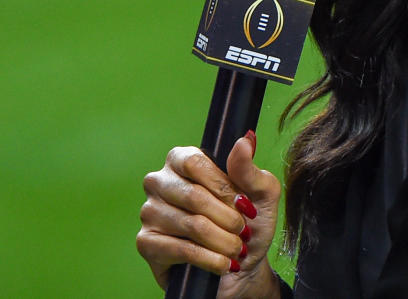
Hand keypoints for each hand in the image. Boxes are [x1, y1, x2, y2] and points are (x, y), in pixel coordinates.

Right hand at [137, 131, 282, 298]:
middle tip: (244, 232)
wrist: (241, 268)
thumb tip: (245, 140)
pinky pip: (180, 250)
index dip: (222, 187)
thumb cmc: (249, 223)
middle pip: (193, 195)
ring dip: (223, 241)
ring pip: (191, 224)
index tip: (245, 205)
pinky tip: (224, 264)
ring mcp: (149, 211)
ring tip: (237, 249)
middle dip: (227, 218)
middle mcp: (159, 181)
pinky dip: (210, 259)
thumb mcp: (260, 194)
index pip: (195, 162)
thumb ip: (250, 169)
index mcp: (182, 159)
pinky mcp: (146, 243)